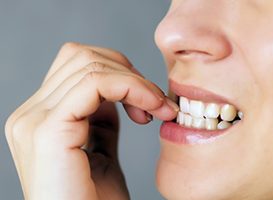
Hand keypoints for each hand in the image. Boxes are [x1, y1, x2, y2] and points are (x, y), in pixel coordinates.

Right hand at [5, 43, 177, 199]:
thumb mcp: (100, 147)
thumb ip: (100, 116)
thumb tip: (114, 90)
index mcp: (41, 116)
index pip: (78, 64)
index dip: (120, 73)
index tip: (149, 101)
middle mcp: (30, 114)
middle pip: (82, 56)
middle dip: (128, 72)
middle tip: (155, 102)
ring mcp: (34, 120)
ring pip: (90, 64)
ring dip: (135, 81)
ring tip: (156, 109)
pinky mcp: (47, 131)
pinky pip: (95, 83)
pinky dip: (131, 87)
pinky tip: (150, 110)